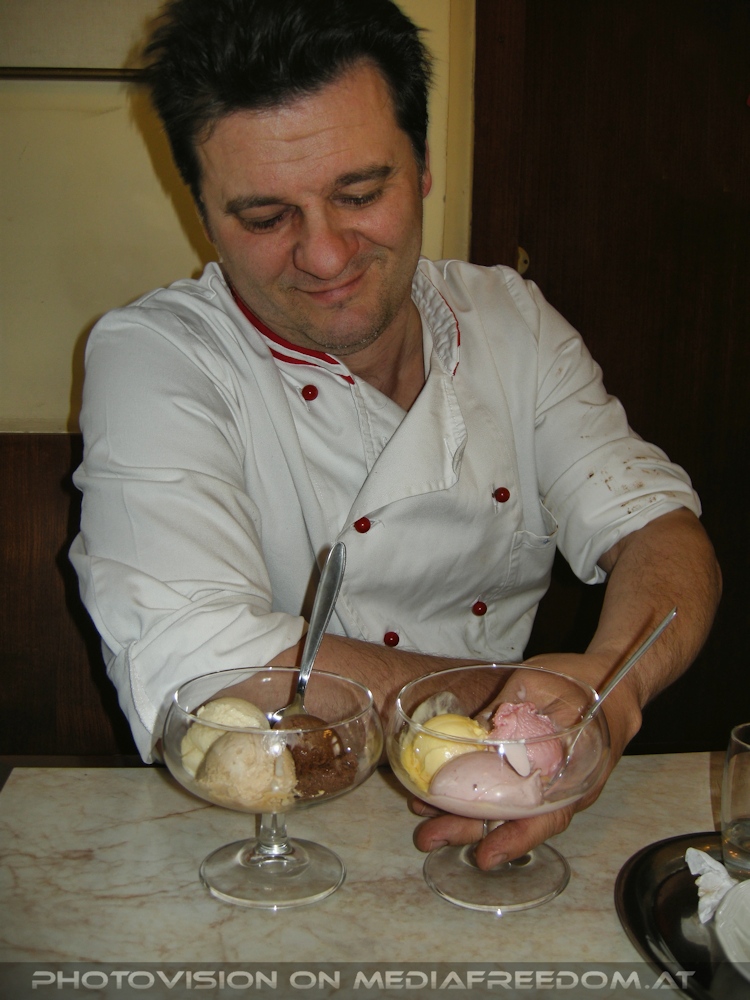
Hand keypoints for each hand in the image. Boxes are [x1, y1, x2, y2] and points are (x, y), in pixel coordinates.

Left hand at [410, 651, 639, 869]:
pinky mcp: (522, 770)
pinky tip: (433, 793)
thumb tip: (477, 732)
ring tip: (422, 816)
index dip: (516, 838)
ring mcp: (538, 781)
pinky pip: (494, 787)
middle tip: (428, 836)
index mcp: (572, 775)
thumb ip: (514, 713)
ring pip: (498, 806)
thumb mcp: (547, 689)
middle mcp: (554, 788)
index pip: (545, 816)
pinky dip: (466, 792)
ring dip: (460, 813)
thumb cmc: (587, 687)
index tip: (487, 855)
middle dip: (467, 829)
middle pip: (510, 818)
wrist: (607, 684)